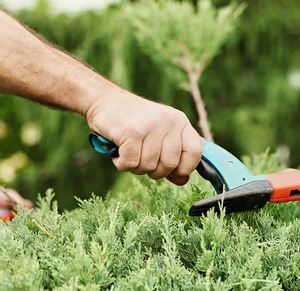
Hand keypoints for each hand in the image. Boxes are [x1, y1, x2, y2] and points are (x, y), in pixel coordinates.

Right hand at [86, 88, 202, 185]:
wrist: (104, 100)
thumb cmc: (134, 123)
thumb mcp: (159, 135)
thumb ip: (174, 158)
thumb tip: (183, 180)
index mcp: (180, 121)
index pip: (195, 152)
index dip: (185, 168)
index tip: (172, 171)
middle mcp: (169, 122)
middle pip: (170, 165)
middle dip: (154, 171)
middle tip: (142, 160)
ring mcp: (151, 126)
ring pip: (148, 167)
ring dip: (135, 167)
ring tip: (129, 151)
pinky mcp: (132, 132)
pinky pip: (130, 164)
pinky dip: (122, 164)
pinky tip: (118, 152)